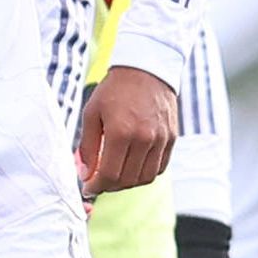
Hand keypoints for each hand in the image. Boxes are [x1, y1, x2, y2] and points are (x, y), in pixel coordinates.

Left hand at [77, 65, 177, 198]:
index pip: (109, 174)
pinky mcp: (172, 138)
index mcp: (120, 132)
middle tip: (99, 182)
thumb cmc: (114, 90)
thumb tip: (85, 174)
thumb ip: (86, 146)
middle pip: (126, 180)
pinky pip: (159, 168)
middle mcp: (144, 138)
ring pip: (144, 178)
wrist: (147, 69)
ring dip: (127, 183)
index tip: (88, 188)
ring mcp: (161, 139)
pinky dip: (144, 174)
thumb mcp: (92, 113)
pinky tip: (132, 167)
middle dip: (109, 186)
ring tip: (116, 175)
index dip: (96, 187)